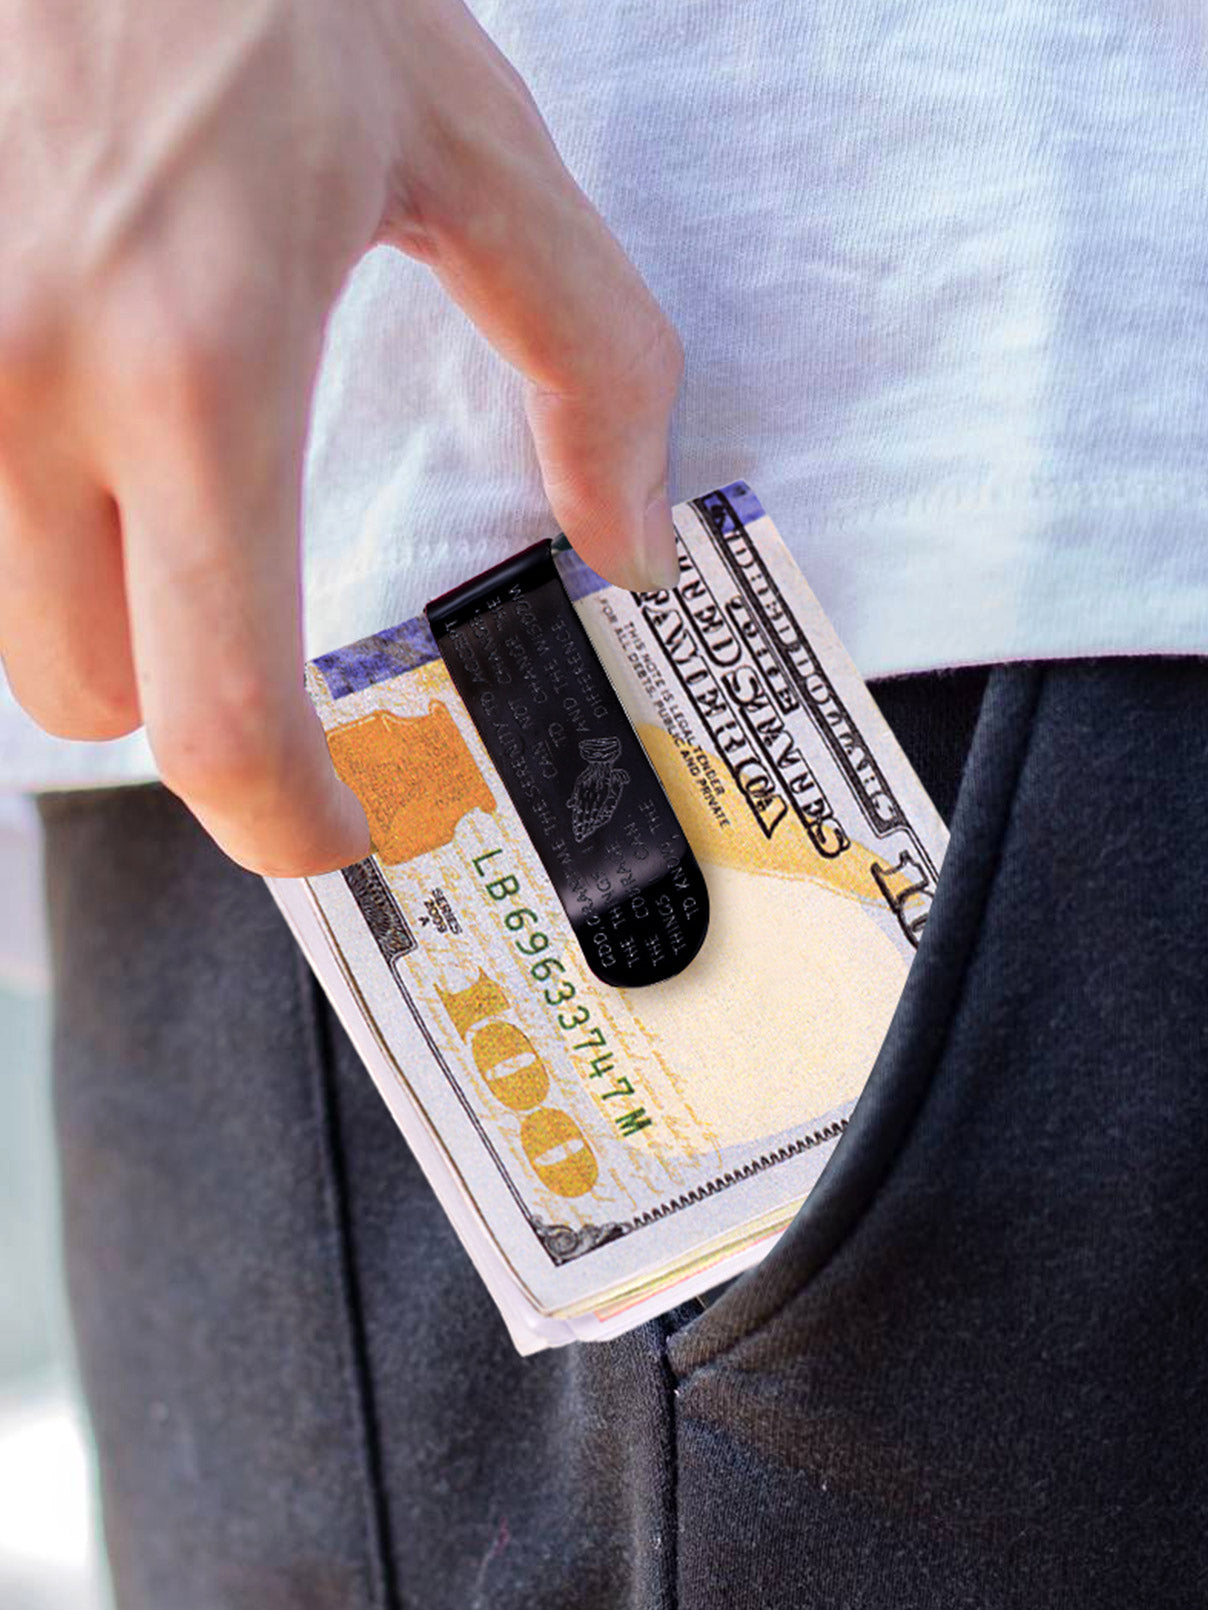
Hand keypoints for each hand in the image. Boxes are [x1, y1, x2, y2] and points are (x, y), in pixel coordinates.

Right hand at [0, 0, 683, 875]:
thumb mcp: (474, 149)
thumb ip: (591, 362)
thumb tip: (630, 543)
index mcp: (200, 368)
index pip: (218, 717)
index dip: (282, 820)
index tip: (333, 828)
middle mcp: (22, 387)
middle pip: (88, 698)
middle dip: (180, 691)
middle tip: (237, 607)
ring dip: (87, 600)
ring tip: (140, 473)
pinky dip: (18, 508)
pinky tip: (69, 405)